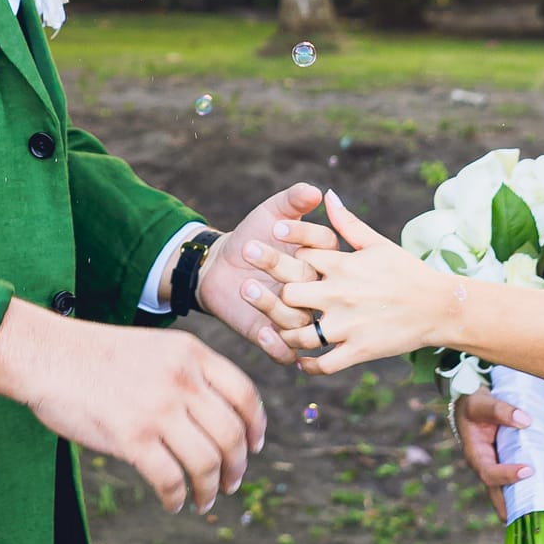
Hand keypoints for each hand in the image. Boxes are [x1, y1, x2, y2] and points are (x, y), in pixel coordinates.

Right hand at [0, 297, 265, 511]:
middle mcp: (182, 379)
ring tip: (204, 500)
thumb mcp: (154, 348)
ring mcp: (158, 409)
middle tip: (231, 483)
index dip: (255, 426)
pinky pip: (170, 479)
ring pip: (206, 462)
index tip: (255, 447)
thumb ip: (186, 374)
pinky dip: (177, 498)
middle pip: (231, 434)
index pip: (244, 394)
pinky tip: (173, 503)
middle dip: (236, 466)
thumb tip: (216, 420)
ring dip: (210, 488)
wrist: (47, 355)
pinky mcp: (131, 437)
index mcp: (190, 353)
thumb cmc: (95, 355)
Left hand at [192, 183, 335, 365]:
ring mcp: (300, 316)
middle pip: (309, 284)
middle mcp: (316, 290)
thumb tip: (317, 191)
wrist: (219, 265)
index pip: (324, 245)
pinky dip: (277, 347)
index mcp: (321, 258)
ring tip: (246, 286)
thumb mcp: (273, 213)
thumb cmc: (253, 233)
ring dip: (272, 305)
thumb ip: (293, 201)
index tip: (276, 228)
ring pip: (298, 320)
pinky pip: (288, 353)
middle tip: (250, 250)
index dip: (303, 236)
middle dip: (281, 268)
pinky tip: (262, 332)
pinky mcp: (280, 339)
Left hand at [238, 190, 447, 370]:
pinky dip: (307, 365)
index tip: (270, 256)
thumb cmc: (408, 272)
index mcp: (343, 264)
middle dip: (274, 296)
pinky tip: (300, 360)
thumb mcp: (377, 243)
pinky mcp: (358, 351)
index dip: (283, 256)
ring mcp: (348, 325)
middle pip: (289, 294)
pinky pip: (322, 364)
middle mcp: (340, 294)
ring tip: (279, 331)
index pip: (299, 257)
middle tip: (265, 297)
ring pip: (298, 334)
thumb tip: (327, 195)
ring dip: (284, 334)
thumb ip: (348, 223)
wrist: (439, 307)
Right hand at [453, 390, 543, 505]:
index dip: (507, 477)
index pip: (490, 475)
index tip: (528, 470)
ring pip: (522, 483)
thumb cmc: (474, 406)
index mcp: (478, 457)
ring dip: (542, 482)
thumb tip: (526, 420)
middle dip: (523, 506)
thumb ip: (500, 410)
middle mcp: (492, 468)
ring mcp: (505, 467)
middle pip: (505, 495)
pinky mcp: (517, 461)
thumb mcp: (481, 404)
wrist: (473, 404)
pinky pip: (532, 467)